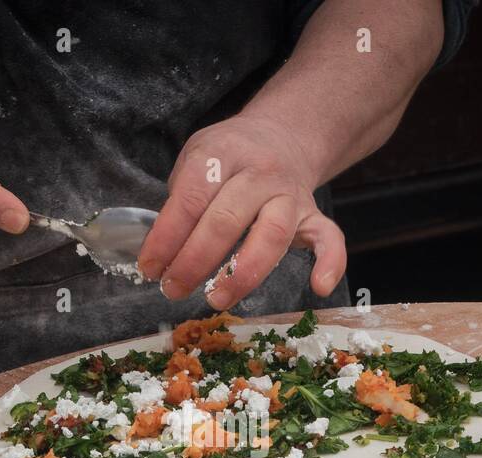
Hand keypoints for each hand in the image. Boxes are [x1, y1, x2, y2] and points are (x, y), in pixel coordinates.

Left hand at [138, 115, 345, 309]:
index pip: (191, 198)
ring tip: (216, 298)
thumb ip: (181, 198)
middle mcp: (260, 173)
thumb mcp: (196, 158)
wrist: (280, 136)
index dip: (166, 238)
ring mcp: (290, 194)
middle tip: (174, 289)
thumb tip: (161, 254)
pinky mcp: (313, 214)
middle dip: (194, 261)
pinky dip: (331, 262)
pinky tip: (319, 288)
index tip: (150, 268)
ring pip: (272, 235)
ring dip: (242, 273)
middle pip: (226, 220)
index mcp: (223, 154)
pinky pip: (329, 237)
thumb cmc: (228, 157)